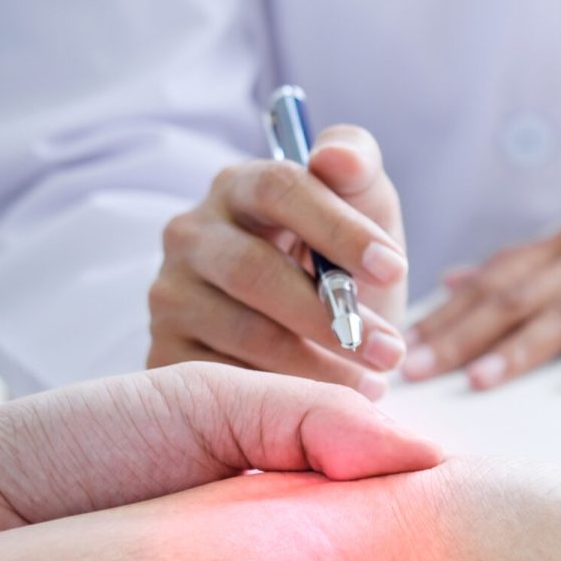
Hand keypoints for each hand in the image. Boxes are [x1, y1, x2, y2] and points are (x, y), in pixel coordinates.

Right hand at [147, 125, 410, 397]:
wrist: (315, 329)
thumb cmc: (341, 259)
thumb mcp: (364, 208)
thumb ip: (357, 166)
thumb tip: (334, 157)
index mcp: (240, 186)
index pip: (279, 188)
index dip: (338, 228)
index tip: (394, 268)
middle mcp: (192, 234)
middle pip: (253, 270)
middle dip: (331, 315)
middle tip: (389, 350)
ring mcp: (171, 294)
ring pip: (243, 332)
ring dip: (317, 365)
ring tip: (373, 380)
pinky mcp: (165, 351)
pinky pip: (222, 380)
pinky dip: (280, 397)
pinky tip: (321, 403)